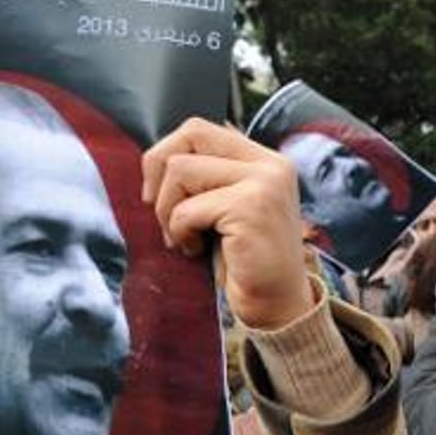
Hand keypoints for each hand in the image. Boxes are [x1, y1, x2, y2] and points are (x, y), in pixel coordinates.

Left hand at [142, 118, 314, 328]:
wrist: (277, 305)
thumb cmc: (246, 262)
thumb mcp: (230, 208)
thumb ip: (212, 178)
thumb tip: (162, 158)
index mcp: (266, 161)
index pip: (201, 129)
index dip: (168, 154)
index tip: (158, 192)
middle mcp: (270, 165)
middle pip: (190, 134)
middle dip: (158, 169)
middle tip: (158, 208)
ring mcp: (264, 183)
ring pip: (181, 169)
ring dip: (168, 209)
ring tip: (183, 236)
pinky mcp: (251, 208)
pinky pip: (187, 209)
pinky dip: (180, 233)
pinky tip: (196, 250)